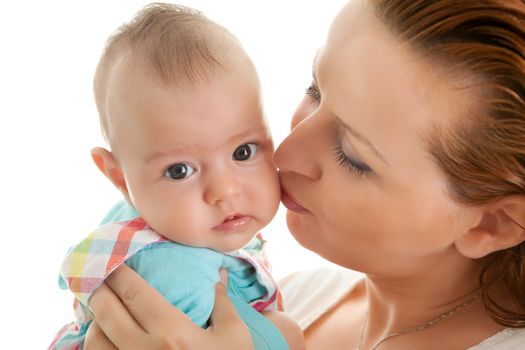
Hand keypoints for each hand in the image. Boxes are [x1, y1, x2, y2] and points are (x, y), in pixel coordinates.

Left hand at [86, 265, 252, 349]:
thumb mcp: (234, 335)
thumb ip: (221, 301)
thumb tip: (218, 273)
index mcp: (172, 334)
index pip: (134, 294)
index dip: (119, 272)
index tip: (113, 258)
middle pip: (107, 313)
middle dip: (98, 289)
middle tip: (99, 274)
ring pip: (94, 341)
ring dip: (94, 318)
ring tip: (101, 306)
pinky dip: (97, 343)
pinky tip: (105, 334)